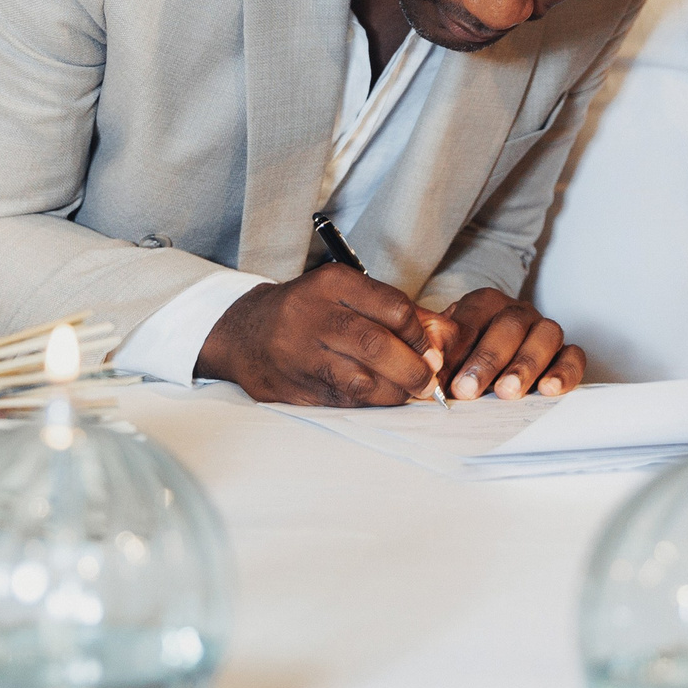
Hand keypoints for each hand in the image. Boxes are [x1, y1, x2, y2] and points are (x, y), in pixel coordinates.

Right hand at [194, 262, 444, 405]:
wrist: (244, 332)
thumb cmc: (309, 311)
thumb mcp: (345, 294)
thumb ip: (394, 313)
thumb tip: (443, 339)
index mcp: (333, 284)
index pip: (394, 309)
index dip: (421, 336)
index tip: (430, 350)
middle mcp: (315, 316)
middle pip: (379, 346)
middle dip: (413, 370)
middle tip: (428, 382)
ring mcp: (301, 353)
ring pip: (362, 381)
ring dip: (395, 392)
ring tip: (406, 392)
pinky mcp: (295, 387)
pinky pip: (344, 401)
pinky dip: (370, 403)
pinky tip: (378, 397)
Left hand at [425, 289, 585, 398]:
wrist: (484, 373)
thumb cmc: (461, 361)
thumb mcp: (441, 352)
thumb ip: (434, 351)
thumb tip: (428, 360)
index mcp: (485, 304)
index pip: (475, 315)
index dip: (459, 346)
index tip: (444, 376)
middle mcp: (518, 312)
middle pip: (511, 324)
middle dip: (488, 359)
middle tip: (467, 390)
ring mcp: (544, 330)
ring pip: (547, 334)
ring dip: (525, 364)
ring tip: (507, 392)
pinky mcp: (566, 353)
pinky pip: (574, 355)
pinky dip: (564, 371)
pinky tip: (549, 390)